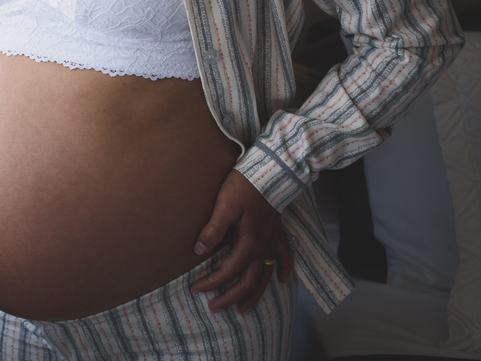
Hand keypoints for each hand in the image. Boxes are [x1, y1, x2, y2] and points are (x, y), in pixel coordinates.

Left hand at [188, 170, 292, 313]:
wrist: (269, 171)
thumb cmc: (244, 186)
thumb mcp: (224, 206)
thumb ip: (212, 230)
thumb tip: (198, 249)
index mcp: (249, 243)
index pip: (228, 271)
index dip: (211, 282)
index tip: (196, 288)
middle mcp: (263, 248)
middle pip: (248, 281)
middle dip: (231, 297)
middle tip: (215, 308)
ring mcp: (272, 241)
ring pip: (265, 275)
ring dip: (255, 294)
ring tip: (245, 309)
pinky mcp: (277, 232)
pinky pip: (284, 256)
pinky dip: (284, 270)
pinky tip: (283, 280)